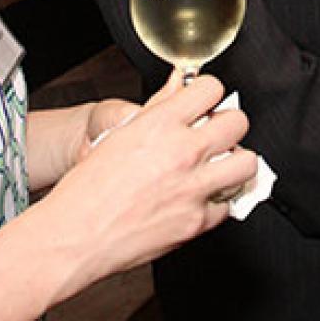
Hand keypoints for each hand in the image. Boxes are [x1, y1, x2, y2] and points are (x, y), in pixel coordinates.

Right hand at [39, 74, 255, 296]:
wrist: (73, 236)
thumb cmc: (87, 188)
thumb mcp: (119, 134)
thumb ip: (158, 107)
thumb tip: (179, 84)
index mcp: (160, 125)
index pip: (211, 88)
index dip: (210, 93)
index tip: (207, 102)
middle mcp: (182, 152)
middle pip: (237, 122)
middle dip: (229, 125)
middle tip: (217, 134)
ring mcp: (193, 188)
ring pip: (246, 163)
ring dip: (236, 162)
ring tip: (220, 165)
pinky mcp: (196, 222)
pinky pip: (227, 205)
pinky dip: (218, 202)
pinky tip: (201, 198)